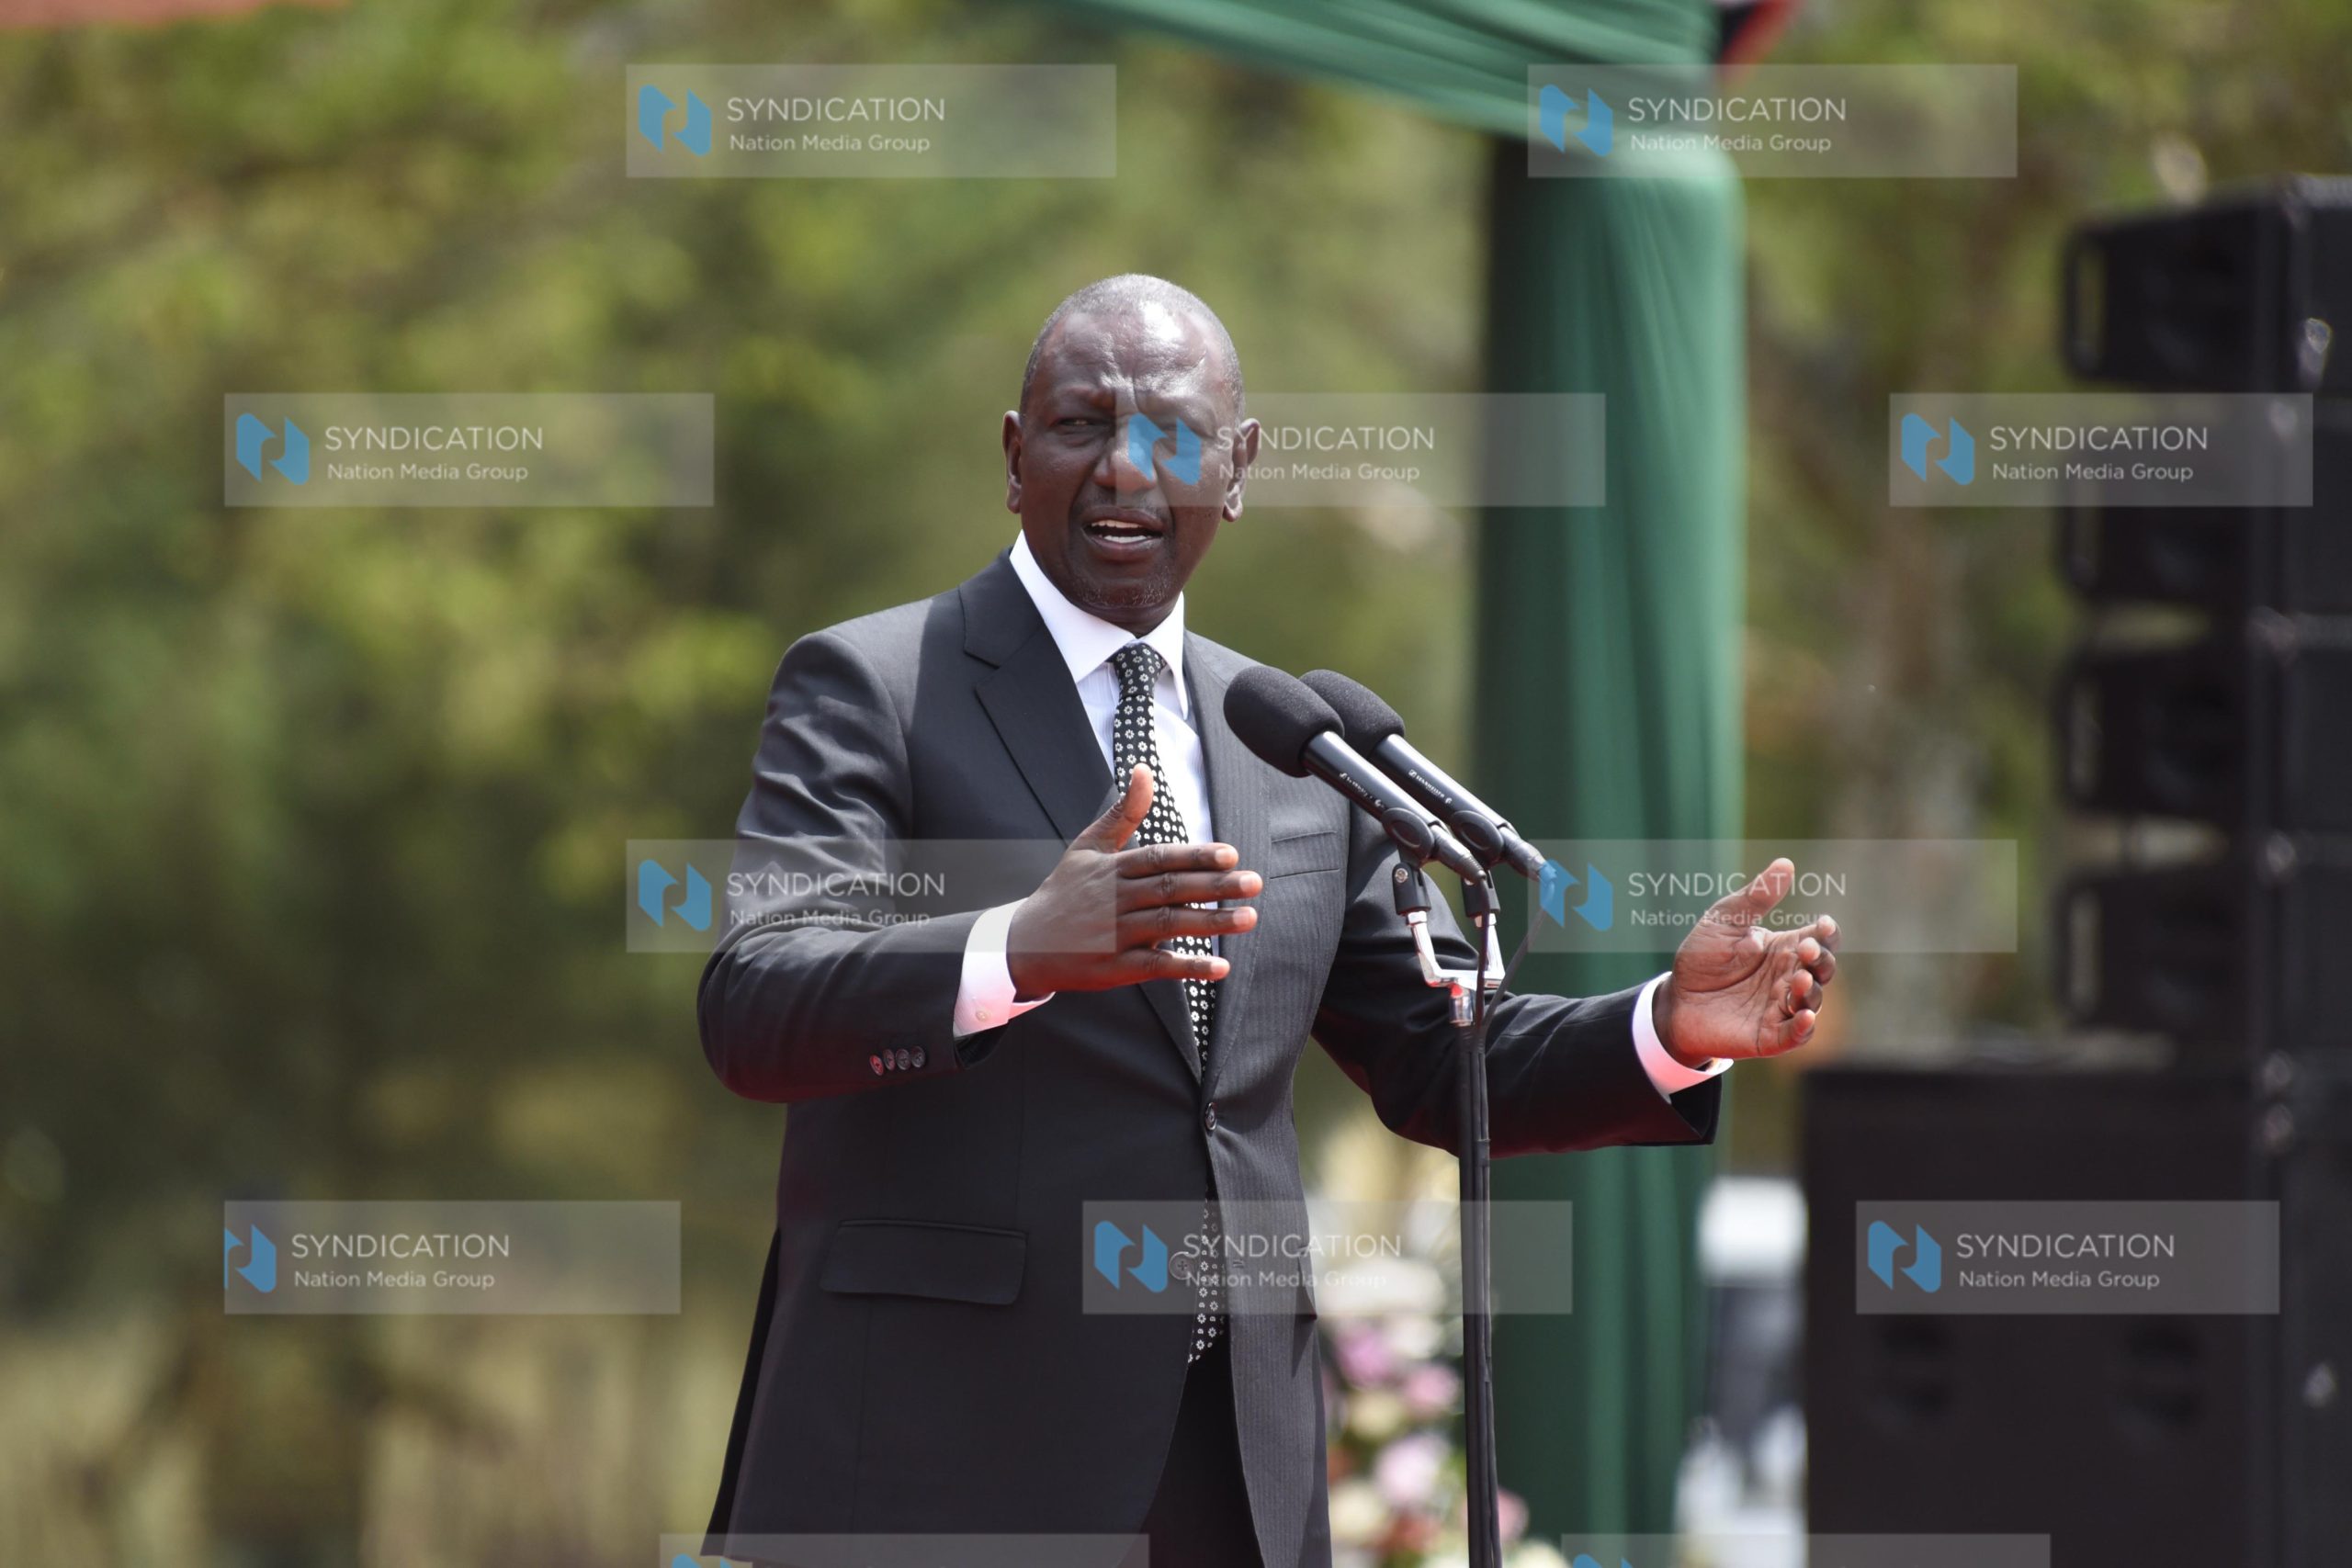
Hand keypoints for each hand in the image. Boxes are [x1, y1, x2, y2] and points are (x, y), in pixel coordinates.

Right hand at [1005, 764, 1261, 998]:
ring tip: (1248, 918)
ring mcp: (1115, 935)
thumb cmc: (1065, 891)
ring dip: (1211, 922)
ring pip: (1168, 925)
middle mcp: (1116, 899)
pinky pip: (1156, 967)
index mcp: (1113, 868)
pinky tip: (1220, 966)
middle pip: (1171, 889)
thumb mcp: (1088, 846)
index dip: (1195, 856)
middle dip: (1215, 886)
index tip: (1230, 855)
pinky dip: (1188, 967)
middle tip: (1254, 883)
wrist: (1025, 943)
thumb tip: (1144, 769)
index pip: (1160, 858)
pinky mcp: (1115, 968)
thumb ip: (1123, 812)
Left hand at [1653, 857, 1839, 1067]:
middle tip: (1807, 949)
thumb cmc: (1703, 957)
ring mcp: (1781, 1007)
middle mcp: (1789, 977)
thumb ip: (1755, 897)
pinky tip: (1803, 1017)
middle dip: (1822, 959)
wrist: (1675, 998)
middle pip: (1824, 968)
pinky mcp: (1769, 1035)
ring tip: (1798, 979)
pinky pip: (1795, 1034)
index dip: (1828, 933)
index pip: (1820, 939)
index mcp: (1785, 948)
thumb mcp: (1724, 920)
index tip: (1823, 924)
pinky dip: (1803, 1028)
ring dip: (1810, 990)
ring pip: (1812, 1000)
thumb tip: (1785, 863)